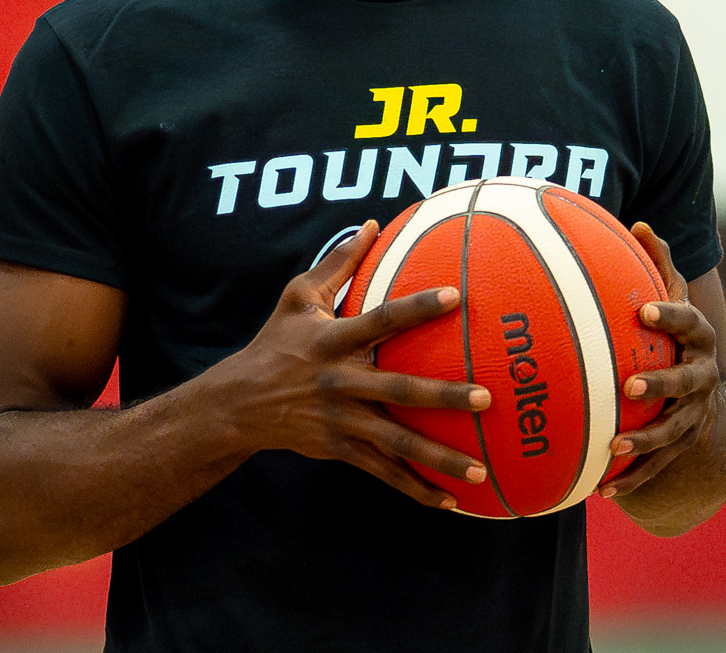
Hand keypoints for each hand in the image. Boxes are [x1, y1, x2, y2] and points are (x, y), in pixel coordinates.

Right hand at [219, 220, 491, 508]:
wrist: (240, 402)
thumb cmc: (277, 341)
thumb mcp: (298, 297)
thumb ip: (338, 263)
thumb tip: (372, 224)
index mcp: (332, 341)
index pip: (379, 320)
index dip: (415, 308)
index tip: (454, 297)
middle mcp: (339, 382)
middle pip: (397, 389)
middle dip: (441, 395)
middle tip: (485, 396)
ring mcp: (341, 420)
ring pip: (396, 442)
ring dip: (438, 457)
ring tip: (480, 469)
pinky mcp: (340, 449)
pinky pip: (383, 472)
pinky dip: (415, 488)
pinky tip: (451, 500)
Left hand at [600, 222, 719, 497]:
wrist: (706, 387)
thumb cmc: (674, 331)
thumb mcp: (671, 296)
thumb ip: (658, 264)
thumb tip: (640, 223)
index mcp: (698, 339)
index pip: (689, 323)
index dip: (671, 316)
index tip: (644, 312)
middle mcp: (702, 377)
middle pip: (687, 382)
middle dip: (662, 385)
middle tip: (630, 387)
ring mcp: (694, 414)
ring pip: (673, 431)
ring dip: (645, 441)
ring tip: (615, 446)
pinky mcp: (681, 445)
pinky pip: (658, 467)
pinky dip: (633, 480)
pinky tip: (603, 492)